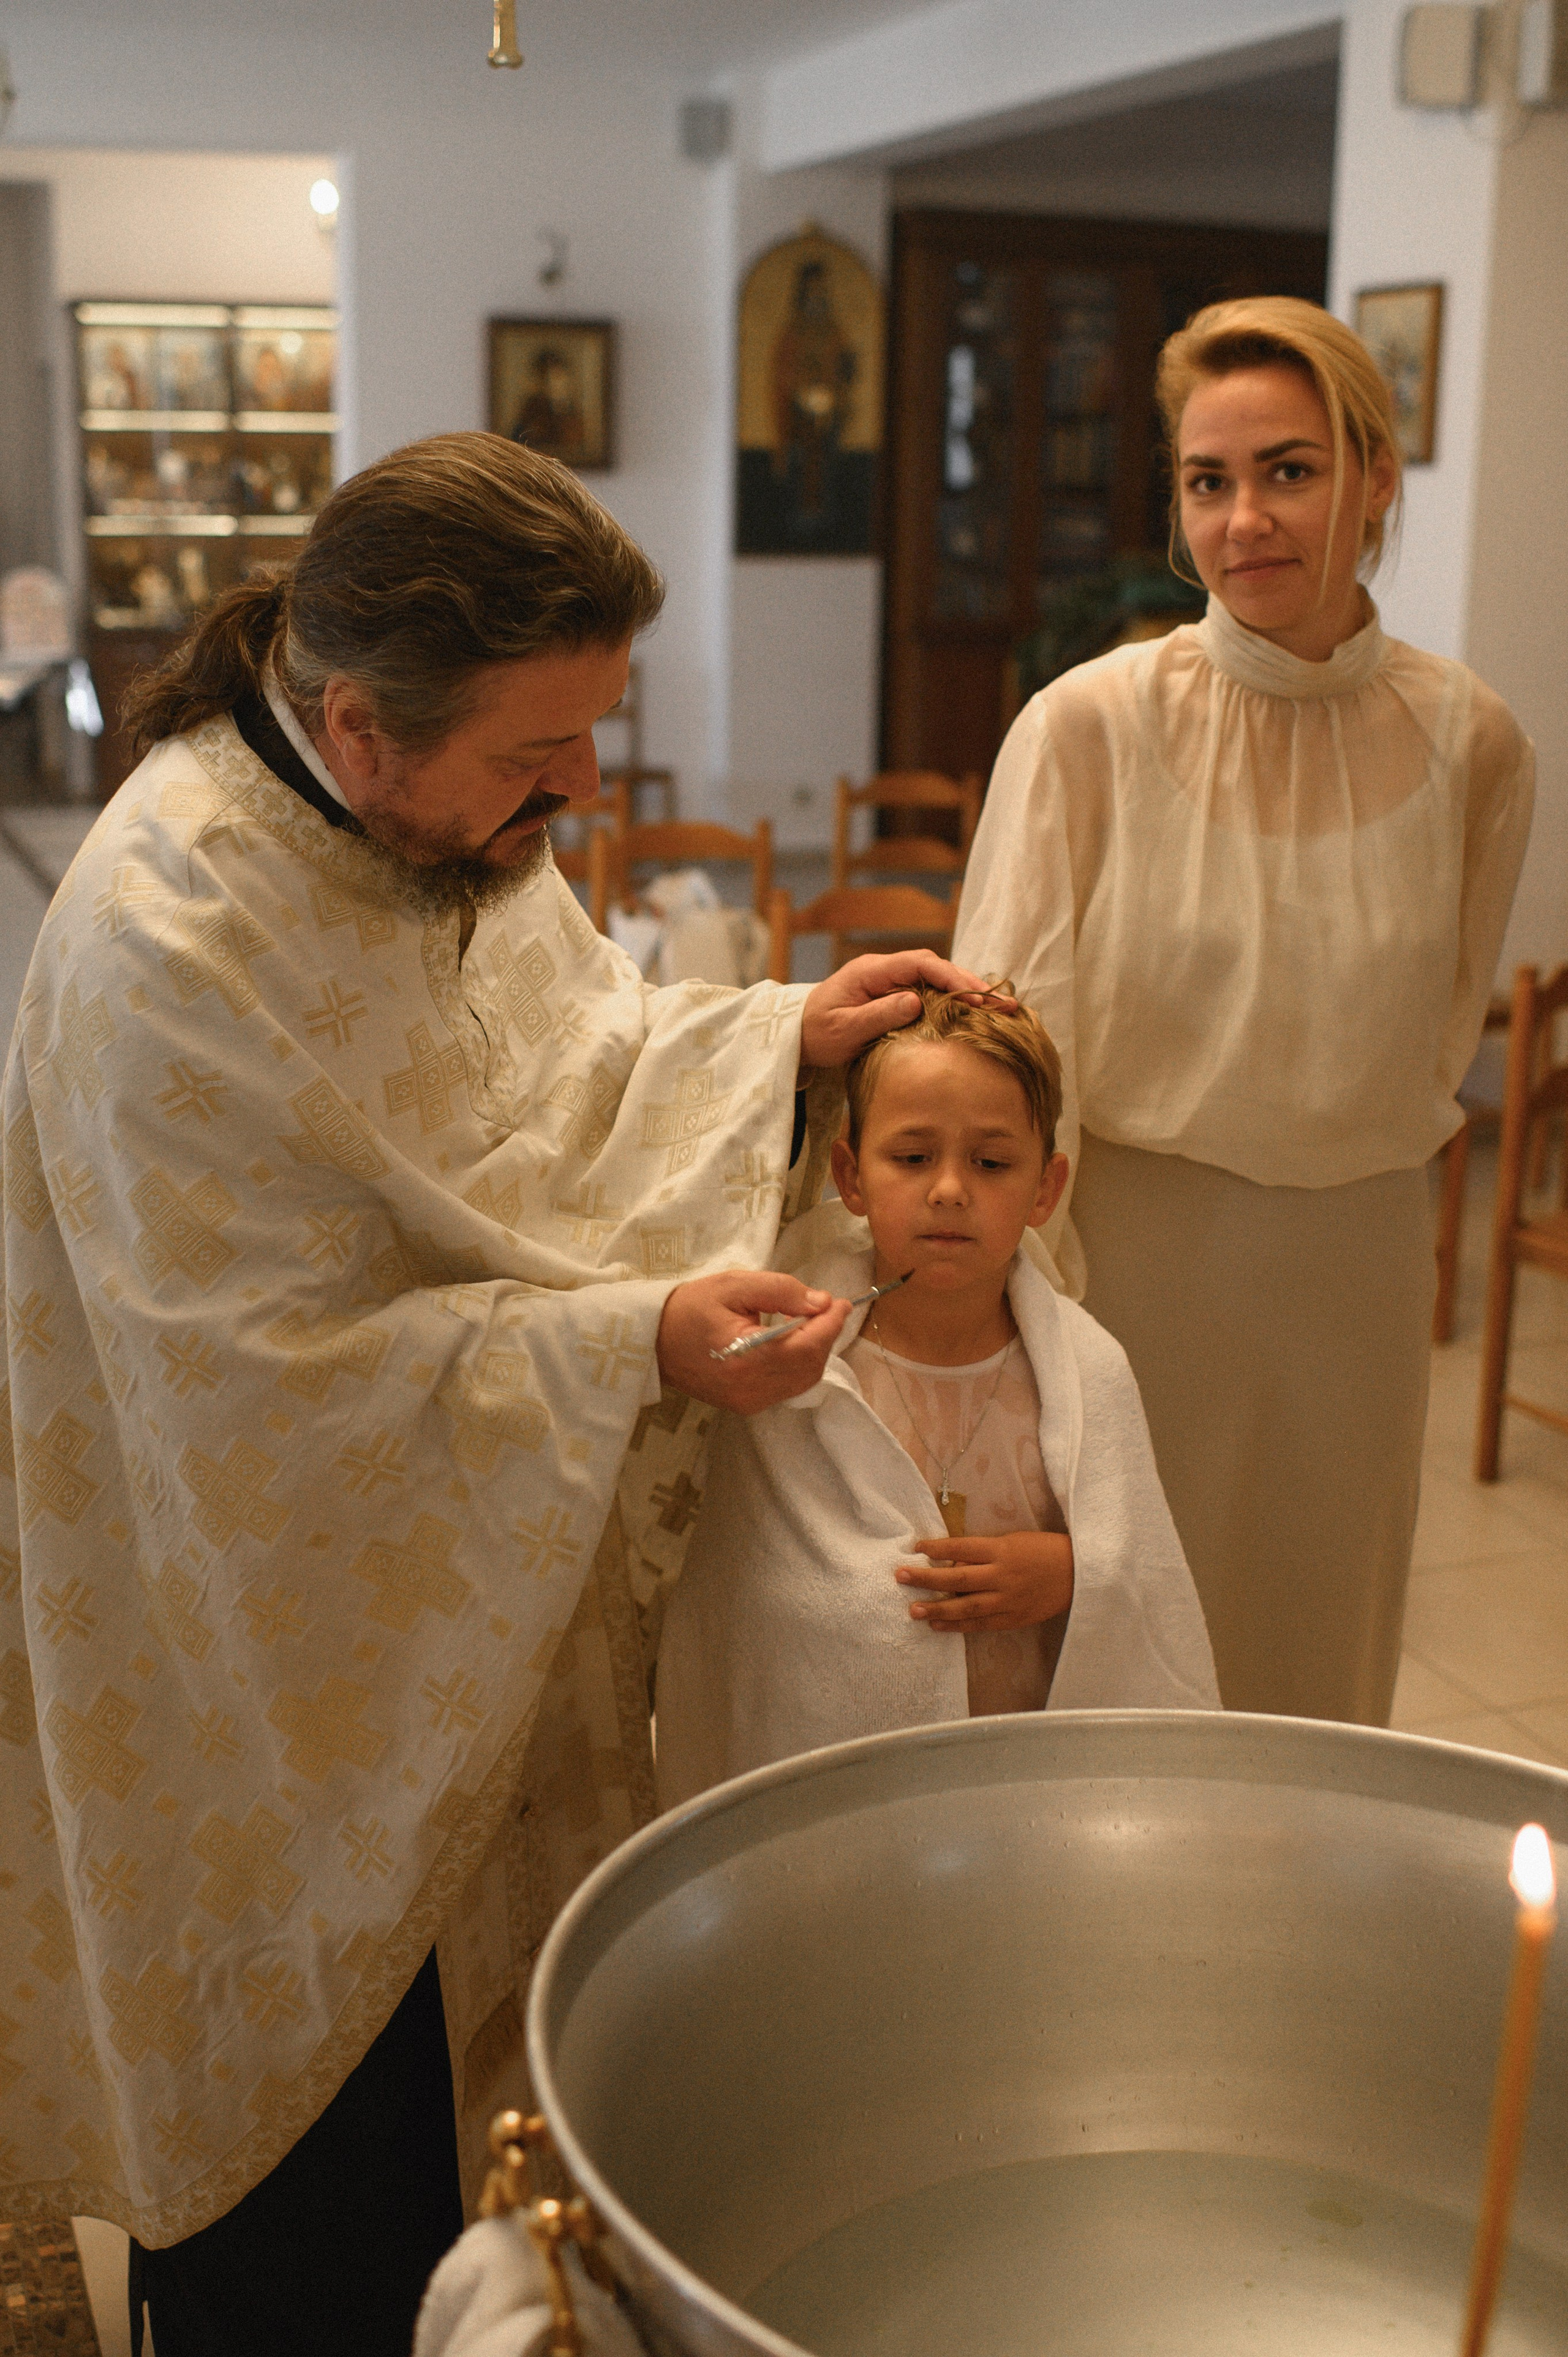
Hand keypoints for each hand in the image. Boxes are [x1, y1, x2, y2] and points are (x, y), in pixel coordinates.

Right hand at [656, 1270, 850, 1414]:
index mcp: (748, 1357)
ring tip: (810, 1323)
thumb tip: (821, 1303)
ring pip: (803, 1381)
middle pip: (811, 1367)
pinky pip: (787, 1388)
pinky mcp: (745, 1405)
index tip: (841, 1302)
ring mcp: (749, 1401)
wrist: (650, 1341)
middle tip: (827, 1308)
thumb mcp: (734, 1285)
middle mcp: (752, 1388)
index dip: (831, 1324)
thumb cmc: (689, 1308)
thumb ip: (782, 1291)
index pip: (807, 1346)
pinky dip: (798, 1366)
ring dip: (814, 1352)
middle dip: (825, 1336)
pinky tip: (791, 1343)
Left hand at [798, 952, 1015, 1070]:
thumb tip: (914, 1002)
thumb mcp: (843, 1029)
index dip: (950, 977)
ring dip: (967, 992)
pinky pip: (929, 992)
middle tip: (1002, 1003)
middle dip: (970, 983)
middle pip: (936, 967)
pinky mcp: (894, 995)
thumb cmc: (816, 1032)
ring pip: (936, 979)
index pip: (919, 963)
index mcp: (870, 970)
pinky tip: (976, 1013)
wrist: (796, 1034)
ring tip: (1000, 1009)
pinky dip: (953, 1001)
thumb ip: (877, 1015)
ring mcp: (891, 981)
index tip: (973, 997)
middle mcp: (884, 969)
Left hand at [897, 1530, 1073, 1633]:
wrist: (1078, 1574)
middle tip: (901, 1576)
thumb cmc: (1042, 1551)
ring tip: (913, 1610)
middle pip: (957, 1578)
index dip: (938, 1547)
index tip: (917, 1547)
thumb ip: (983, 1553)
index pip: (962, 1547)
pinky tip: (938, 1626)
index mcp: (1002, 1550)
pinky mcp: (1013, 1619)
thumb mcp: (1013, 1541)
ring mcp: (1007, 1600)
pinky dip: (958, 1626)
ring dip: (937, 1609)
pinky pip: (980, 1624)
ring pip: (966, 1606)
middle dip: (927, 1578)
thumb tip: (951, 1563)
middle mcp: (1002, 1575)